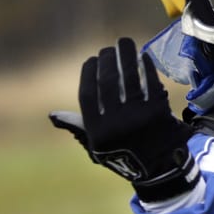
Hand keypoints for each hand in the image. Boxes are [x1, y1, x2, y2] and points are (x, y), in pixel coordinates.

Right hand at [52, 38, 197, 201]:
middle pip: (108, 81)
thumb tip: (53, 115)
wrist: (160, 171)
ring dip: (126, 55)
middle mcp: (117, 123)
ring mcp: (139, 116)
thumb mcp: (98, 149)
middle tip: (108, 50)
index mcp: (98, 131)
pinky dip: (146, 66)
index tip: (91, 60)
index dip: (88, 73)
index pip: (88, 94)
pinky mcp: (159, 112)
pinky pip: (151, 82)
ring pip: (130, 77)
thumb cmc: (125, 157)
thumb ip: (79, 128)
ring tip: (124, 42)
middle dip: (107, 60)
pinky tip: (143, 56)